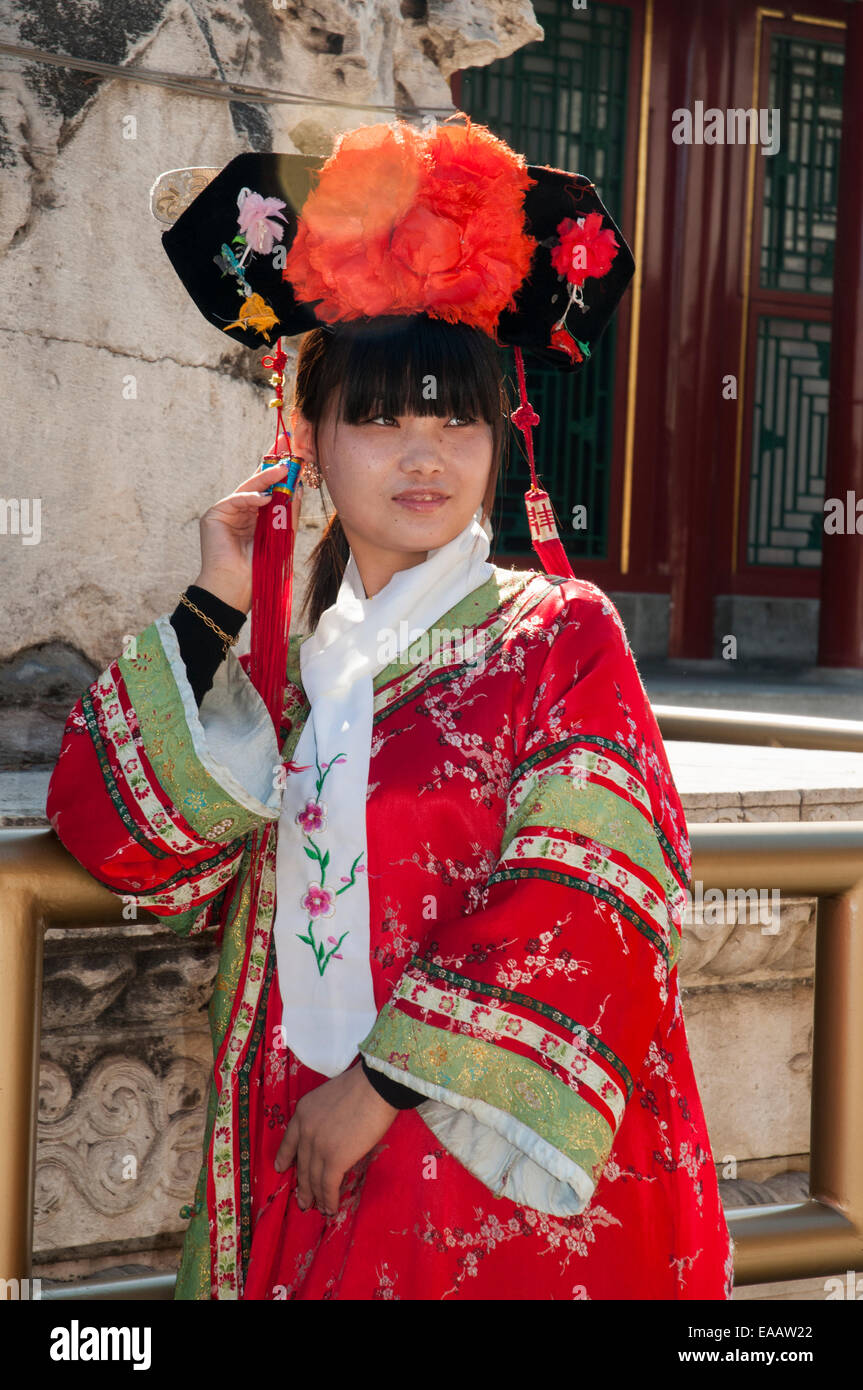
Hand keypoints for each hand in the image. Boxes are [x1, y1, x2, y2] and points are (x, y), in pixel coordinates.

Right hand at [193, 444, 302, 613]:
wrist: (237, 588)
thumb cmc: (260, 568)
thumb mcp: (280, 534)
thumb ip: (287, 511)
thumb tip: (298, 486)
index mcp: (255, 518)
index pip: (268, 490)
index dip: (279, 472)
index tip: (295, 455)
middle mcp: (240, 512)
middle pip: (257, 484)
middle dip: (272, 465)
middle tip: (286, 446)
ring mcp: (225, 513)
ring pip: (248, 489)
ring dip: (267, 479)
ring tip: (284, 470)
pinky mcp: (213, 516)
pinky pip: (235, 500)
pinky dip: (250, 497)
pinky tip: (265, 497)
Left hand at [273, 1063, 398, 1215]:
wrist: (376, 1086)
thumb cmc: (362, 1086)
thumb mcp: (330, 1098)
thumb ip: (324, 1118)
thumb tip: (333, 1137)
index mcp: (303, 1112)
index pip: (289, 1140)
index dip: (285, 1157)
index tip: (281, 1168)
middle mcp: (305, 1131)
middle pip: (301, 1164)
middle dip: (303, 1186)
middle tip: (304, 1200)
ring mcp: (318, 1147)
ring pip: (313, 1179)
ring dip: (316, 1197)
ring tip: (320, 1208)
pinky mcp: (335, 1160)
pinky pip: (328, 1186)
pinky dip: (329, 1200)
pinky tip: (331, 1209)